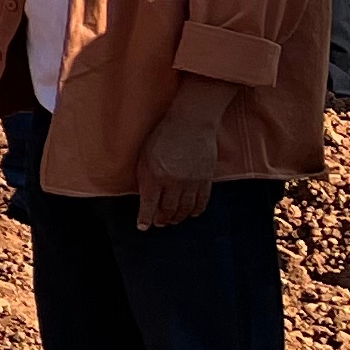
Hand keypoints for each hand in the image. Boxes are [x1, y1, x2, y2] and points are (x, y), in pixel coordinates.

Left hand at [133, 107, 224, 227]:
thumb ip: (145, 176)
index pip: (149, 204)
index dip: (145, 218)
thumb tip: (145, 195)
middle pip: (168, 209)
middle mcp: (174, 182)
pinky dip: (196, 210)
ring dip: (178, 217)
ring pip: (185, 208)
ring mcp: (192, 182)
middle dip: (162, 219)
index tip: (143, 227)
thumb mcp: (145, 155)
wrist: (191, 123)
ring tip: (173, 220)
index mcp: (155, 176)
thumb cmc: (163, 136)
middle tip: (159, 223)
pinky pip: (202, 201)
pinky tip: (192, 214)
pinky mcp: (206, 179)